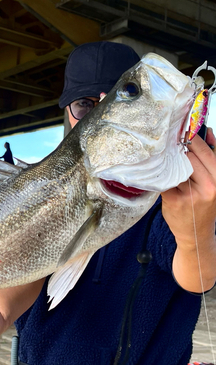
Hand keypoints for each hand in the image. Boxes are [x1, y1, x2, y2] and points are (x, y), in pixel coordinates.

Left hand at [162, 128, 215, 290]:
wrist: (196, 233)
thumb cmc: (203, 205)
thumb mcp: (213, 181)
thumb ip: (210, 158)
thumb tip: (207, 132)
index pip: (203, 152)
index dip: (190, 139)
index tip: (180, 131)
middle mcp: (208, 187)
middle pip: (187, 158)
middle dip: (176, 148)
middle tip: (166, 140)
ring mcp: (190, 195)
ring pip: (174, 169)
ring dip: (165, 160)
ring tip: (159, 153)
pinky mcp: (174, 201)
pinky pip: (163, 182)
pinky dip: (158, 175)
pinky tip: (153, 169)